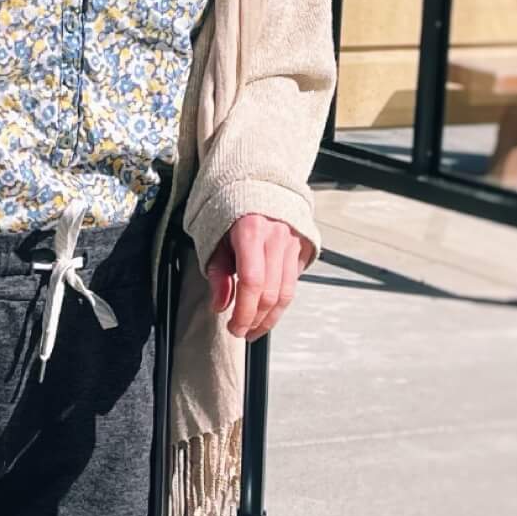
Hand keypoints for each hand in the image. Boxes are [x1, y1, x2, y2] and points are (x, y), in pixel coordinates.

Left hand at [207, 214, 314, 340]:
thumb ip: (218, 274)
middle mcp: (276, 236)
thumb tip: (220, 305)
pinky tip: (267, 307)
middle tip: (241, 331)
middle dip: (256, 320)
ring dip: (270, 317)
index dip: (244, 312)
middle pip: (271, 293)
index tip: (234, 327)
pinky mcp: (302, 247)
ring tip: (255, 328)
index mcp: (251, 231)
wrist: (256, 184)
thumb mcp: (214, 240)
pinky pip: (294, 282)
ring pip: (287, 292)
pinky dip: (280, 300)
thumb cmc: (231, 211)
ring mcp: (293, 241)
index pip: (252, 283)